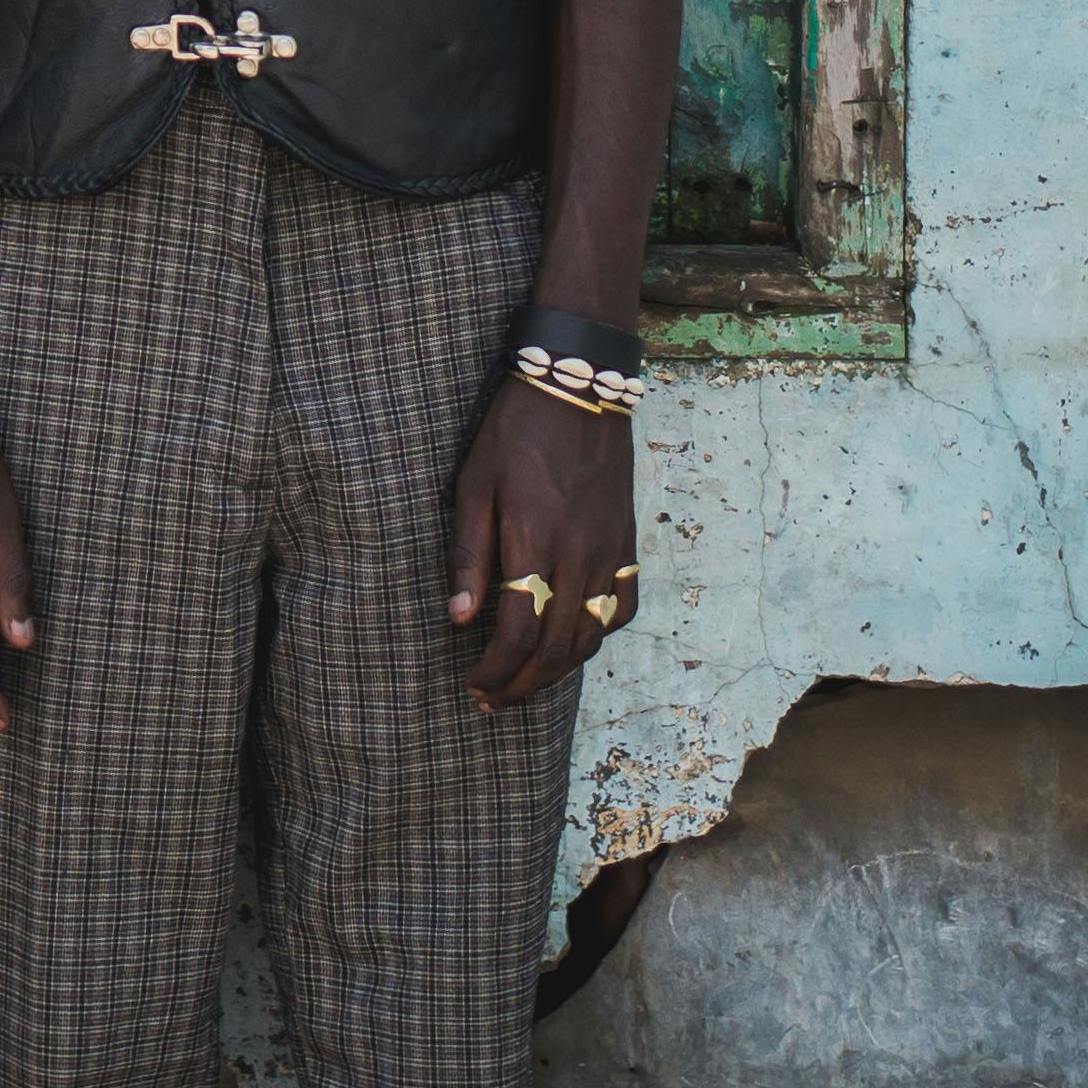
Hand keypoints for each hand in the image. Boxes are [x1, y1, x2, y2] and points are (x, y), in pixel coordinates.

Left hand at [446, 375, 635, 715]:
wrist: (577, 386)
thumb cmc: (514, 430)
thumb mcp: (473, 484)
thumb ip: (468, 553)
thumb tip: (459, 617)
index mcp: (534, 541)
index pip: (519, 634)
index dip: (495, 673)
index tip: (473, 687)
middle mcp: (578, 555)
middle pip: (557, 650)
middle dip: (522, 686)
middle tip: (492, 700)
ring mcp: (609, 550)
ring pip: (591, 637)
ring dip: (557, 672)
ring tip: (525, 683)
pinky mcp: (627, 541)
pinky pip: (624, 607)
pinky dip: (599, 636)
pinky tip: (573, 642)